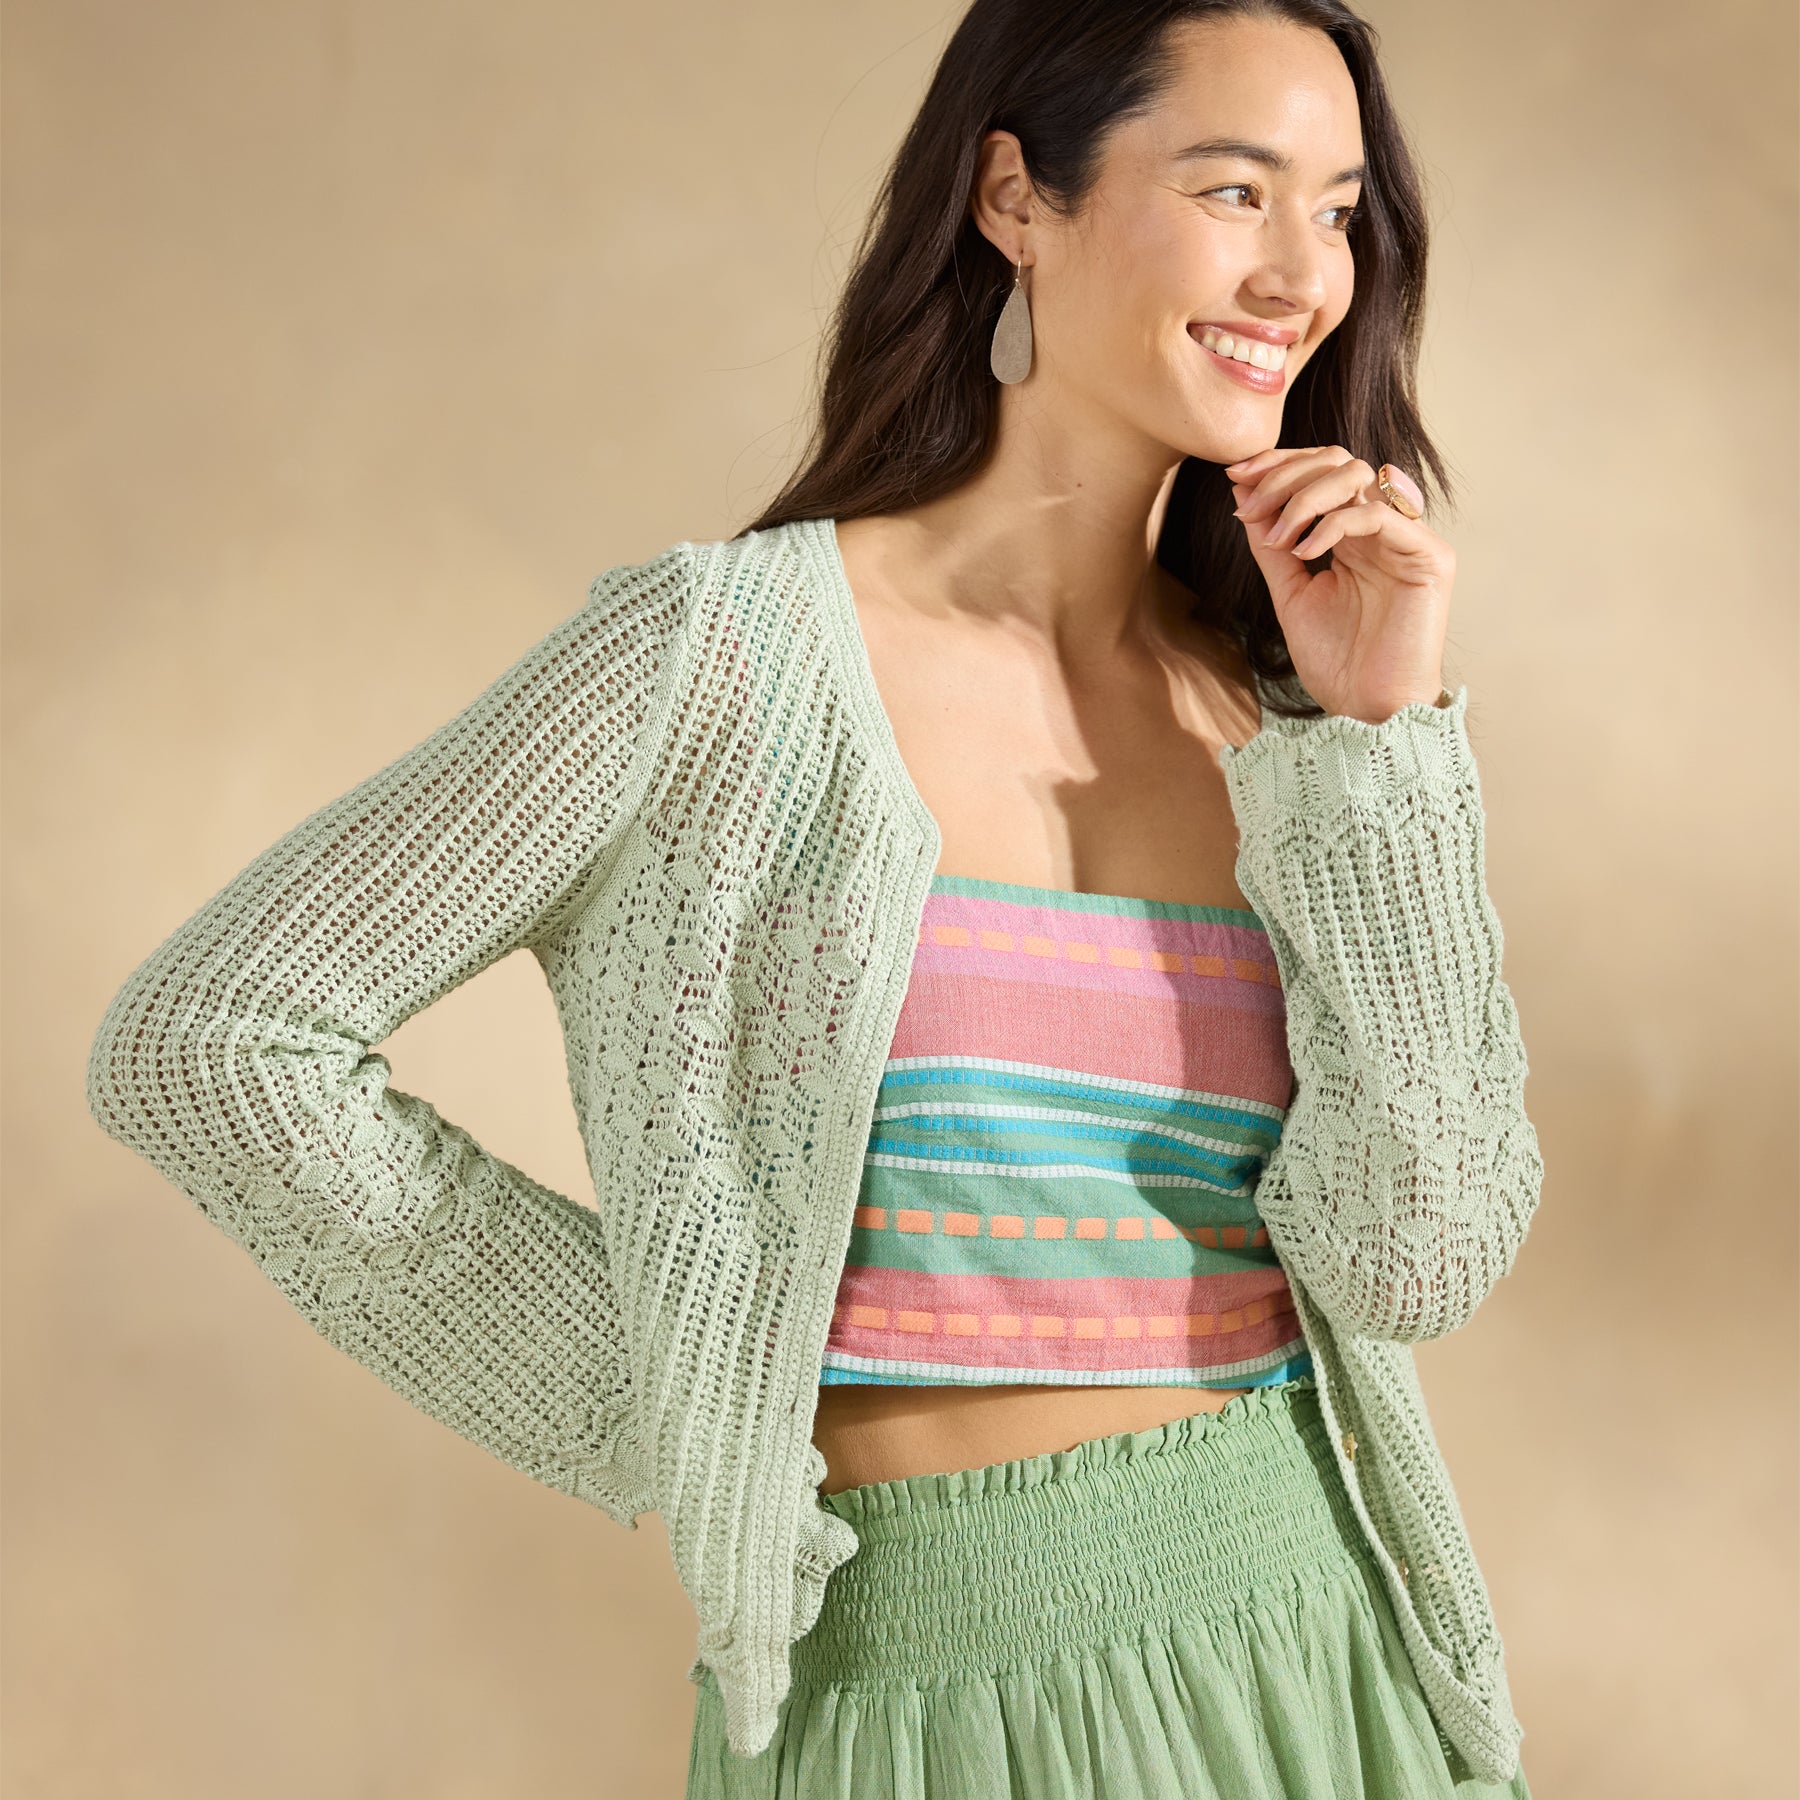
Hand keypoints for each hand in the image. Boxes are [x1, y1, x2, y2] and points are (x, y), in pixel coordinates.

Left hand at [1225, 446, 1450, 724]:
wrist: (1366, 709)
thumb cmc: (1336, 661)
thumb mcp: (1289, 592)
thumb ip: (1271, 543)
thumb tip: (1242, 490)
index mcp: (1355, 533)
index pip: (1323, 470)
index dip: (1279, 463)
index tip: (1234, 474)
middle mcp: (1385, 528)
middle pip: (1340, 460)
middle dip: (1286, 474)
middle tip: (1249, 504)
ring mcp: (1410, 539)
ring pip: (1359, 477)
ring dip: (1304, 497)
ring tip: (1276, 537)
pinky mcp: (1430, 557)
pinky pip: (1377, 517)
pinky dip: (1332, 525)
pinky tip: (1303, 551)